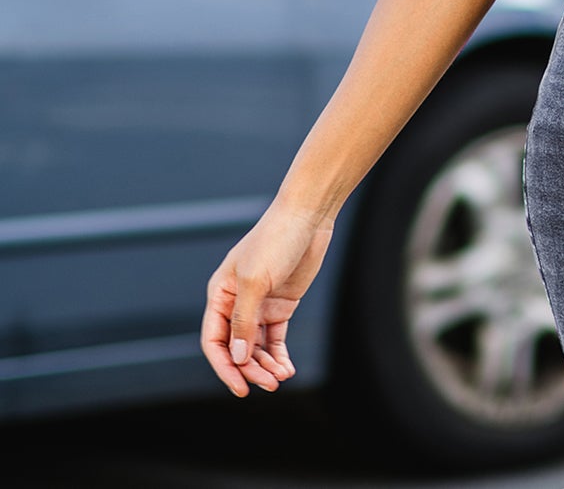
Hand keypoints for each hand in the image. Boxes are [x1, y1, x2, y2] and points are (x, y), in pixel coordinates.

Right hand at [201, 203, 335, 396]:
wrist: (309, 215)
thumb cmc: (276, 239)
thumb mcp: (255, 280)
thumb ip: (243, 320)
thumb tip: (236, 357)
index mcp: (220, 294)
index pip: (214, 340)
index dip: (224, 366)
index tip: (239, 387)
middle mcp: (237, 303)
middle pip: (237, 347)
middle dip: (251, 369)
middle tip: (269, 384)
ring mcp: (260, 304)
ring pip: (257, 346)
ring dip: (266, 365)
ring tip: (280, 378)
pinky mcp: (282, 304)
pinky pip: (276, 337)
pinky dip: (279, 354)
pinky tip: (287, 368)